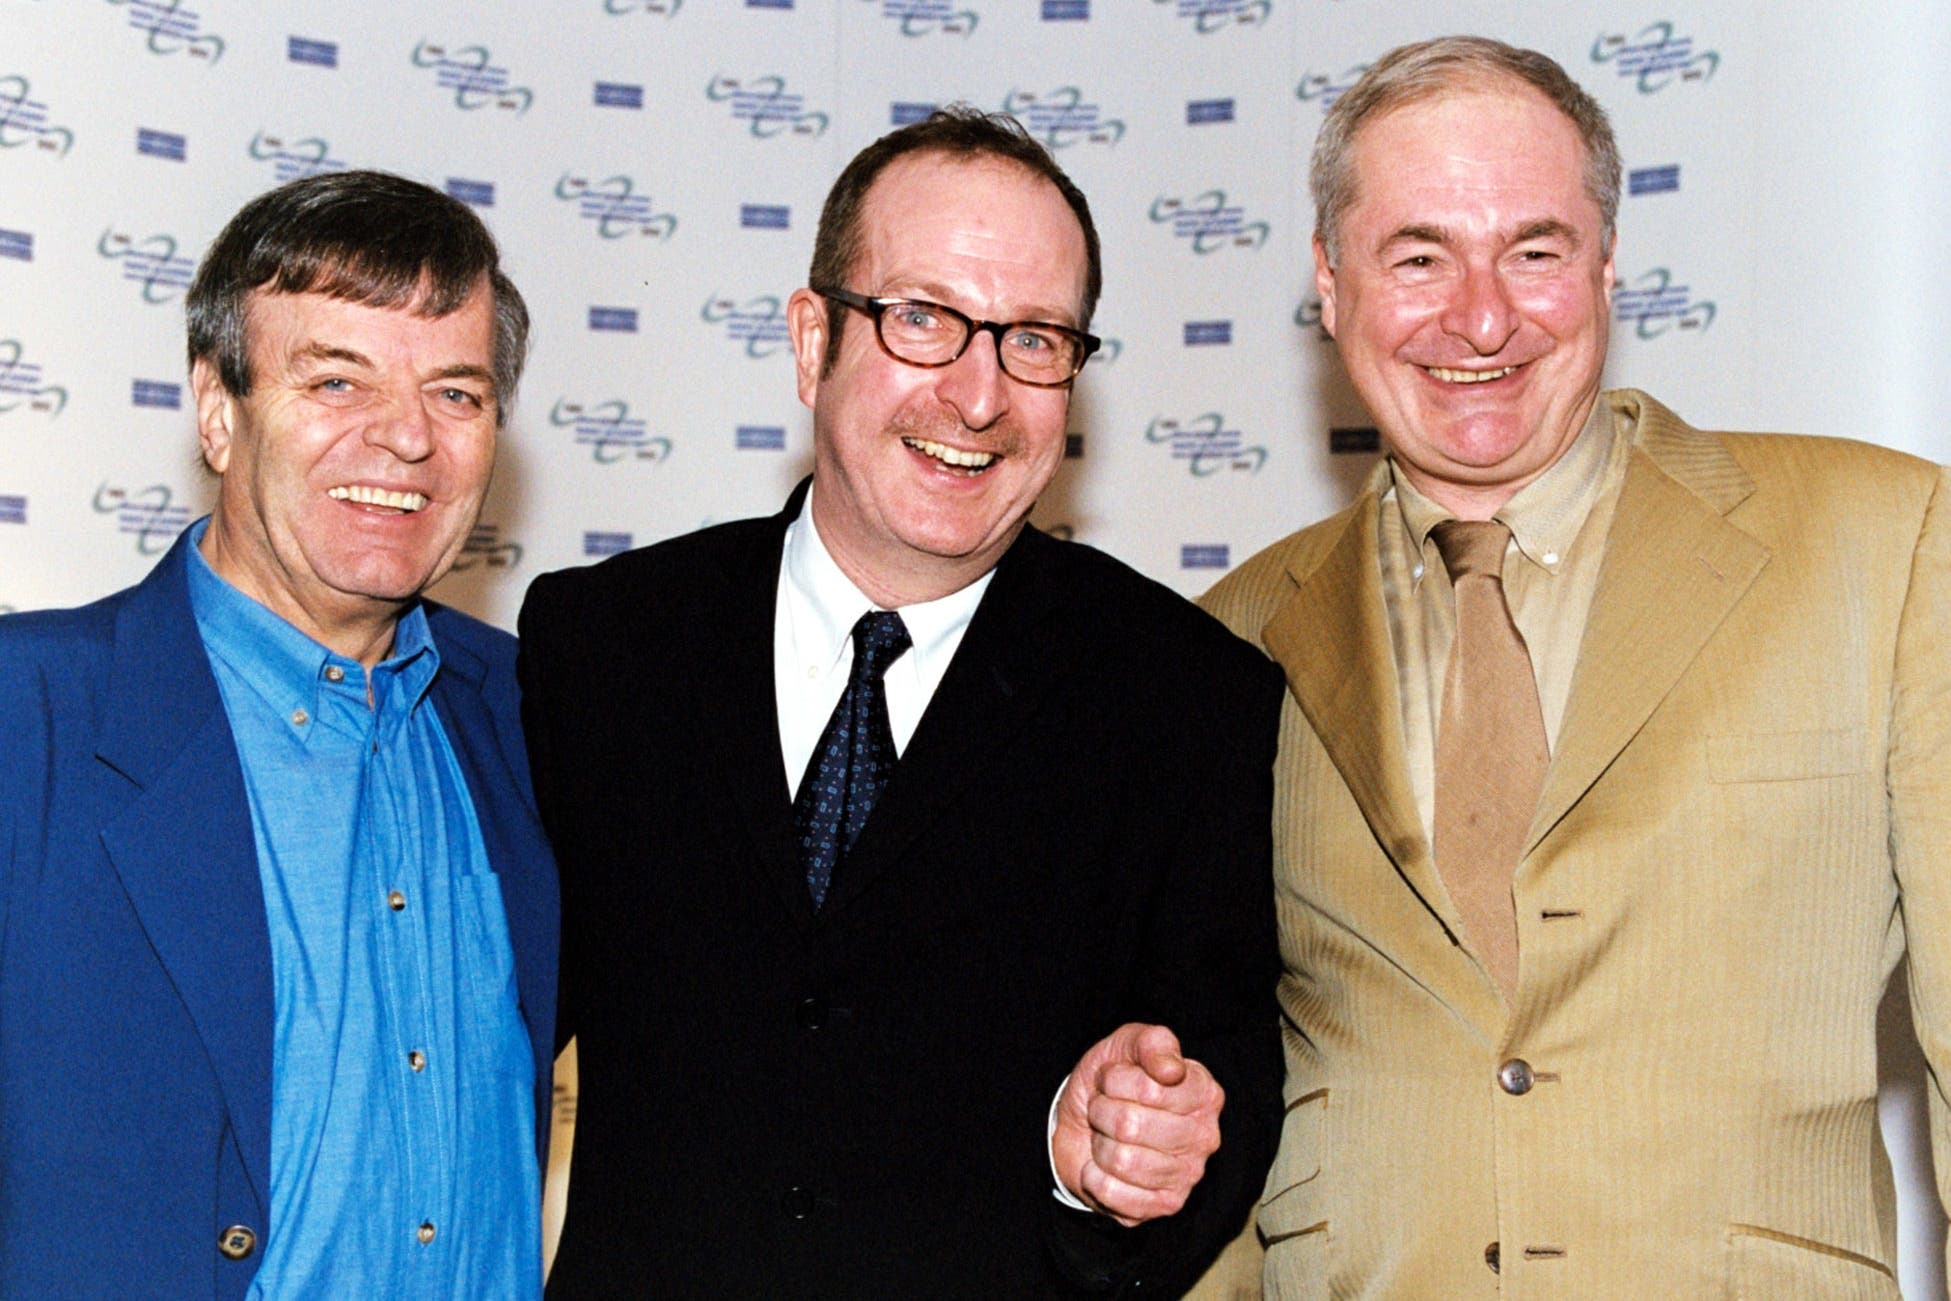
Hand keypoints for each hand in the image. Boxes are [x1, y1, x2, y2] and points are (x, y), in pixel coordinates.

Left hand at [1052, 1022, 1222, 1226]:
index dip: (1115, 1080)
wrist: (1083, 1121)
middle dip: (1102, 1111)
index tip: (1113, 1079)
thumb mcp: (1127, 1045)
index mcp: (1204, 1094)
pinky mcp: (1164, 1206)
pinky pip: (1112, 1193)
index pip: (1149, 1088)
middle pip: (1130, 1125)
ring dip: (1099, 1143)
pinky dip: (1094, 1176)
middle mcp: (1204, 1136)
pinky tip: (1103, 1166)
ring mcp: (1187, 1175)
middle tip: (1104, 1108)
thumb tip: (1171, 1070)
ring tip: (1106, 1136)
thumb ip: (1151, 1044)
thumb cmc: (1113, 1081)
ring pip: (1121, 1160)